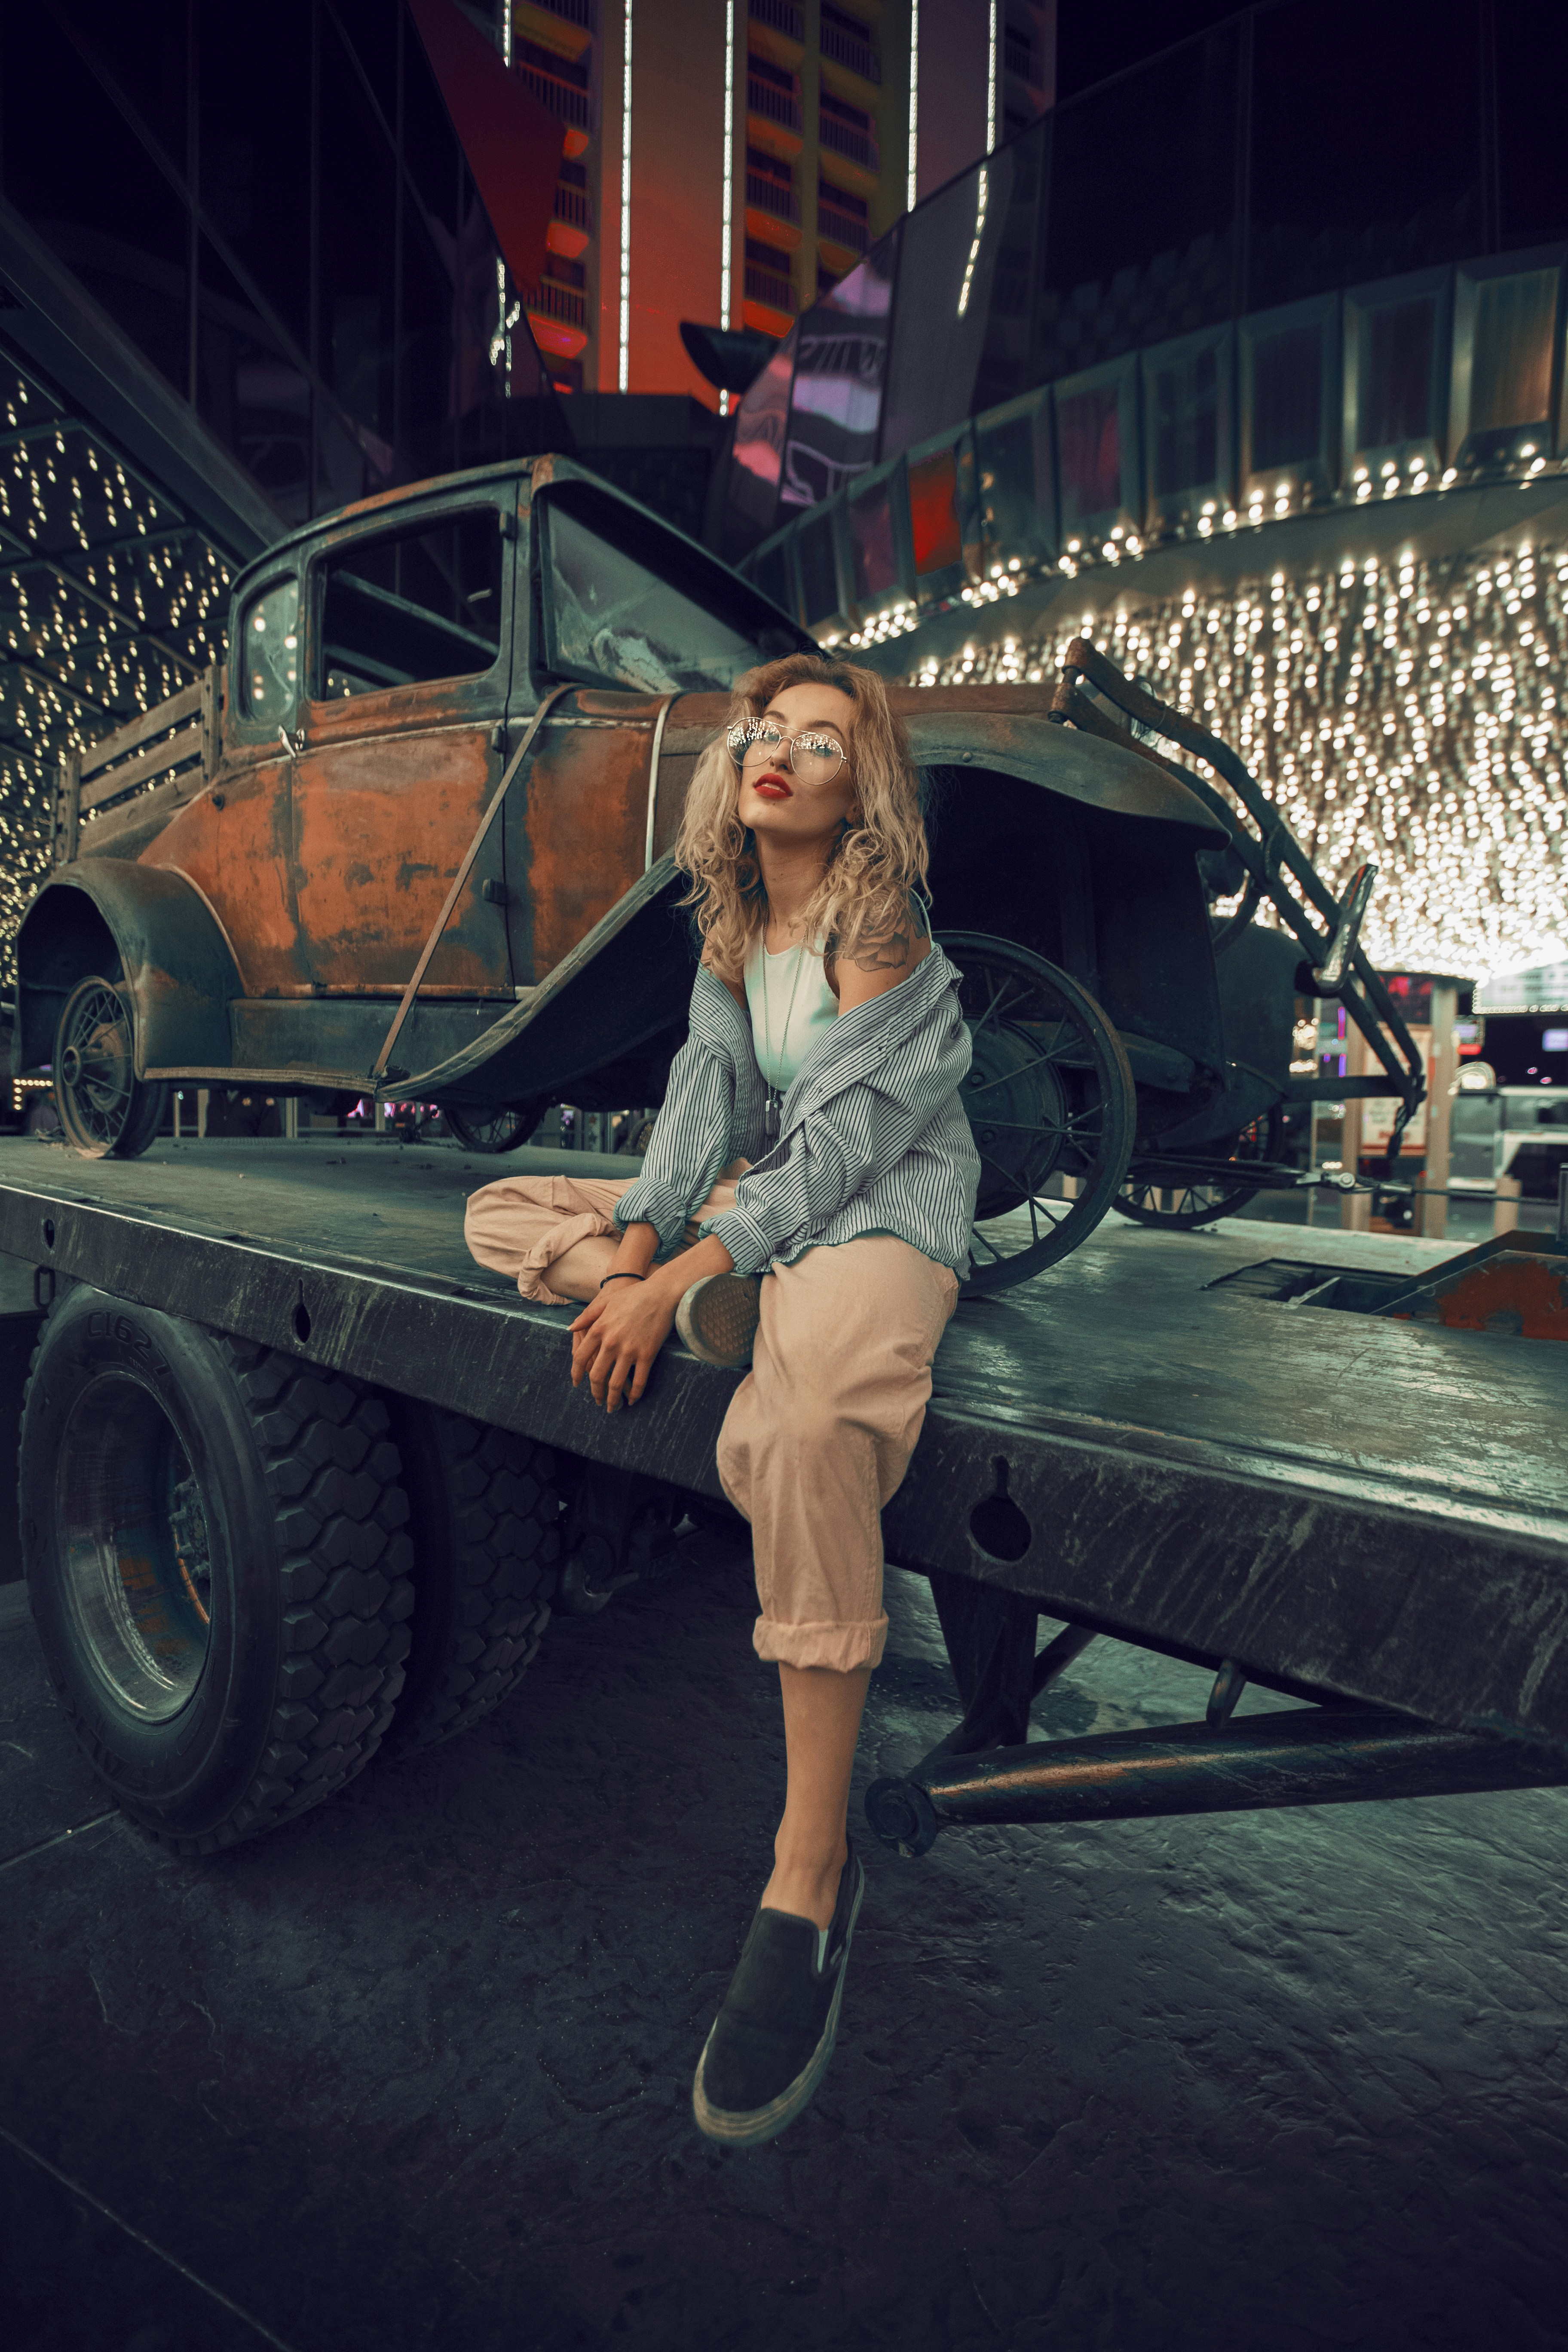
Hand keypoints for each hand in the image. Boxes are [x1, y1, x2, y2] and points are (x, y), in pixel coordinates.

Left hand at [569, 1275, 679, 1411]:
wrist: (661, 1293)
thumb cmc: (632, 1295)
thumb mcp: (604, 1302)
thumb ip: (586, 1317)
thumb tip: (570, 1329)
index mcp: (598, 1330)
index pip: (580, 1358)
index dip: (577, 1374)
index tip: (577, 1384)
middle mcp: (610, 1343)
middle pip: (596, 1376)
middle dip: (595, 1392)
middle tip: (597, 1400)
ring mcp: (629, 1350)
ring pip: (616, 1383)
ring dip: (613, 1399)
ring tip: (613, 1406)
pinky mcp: (647, 1354)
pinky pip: (639, 1381)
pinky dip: (634, 1394)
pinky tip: (632, 1400)